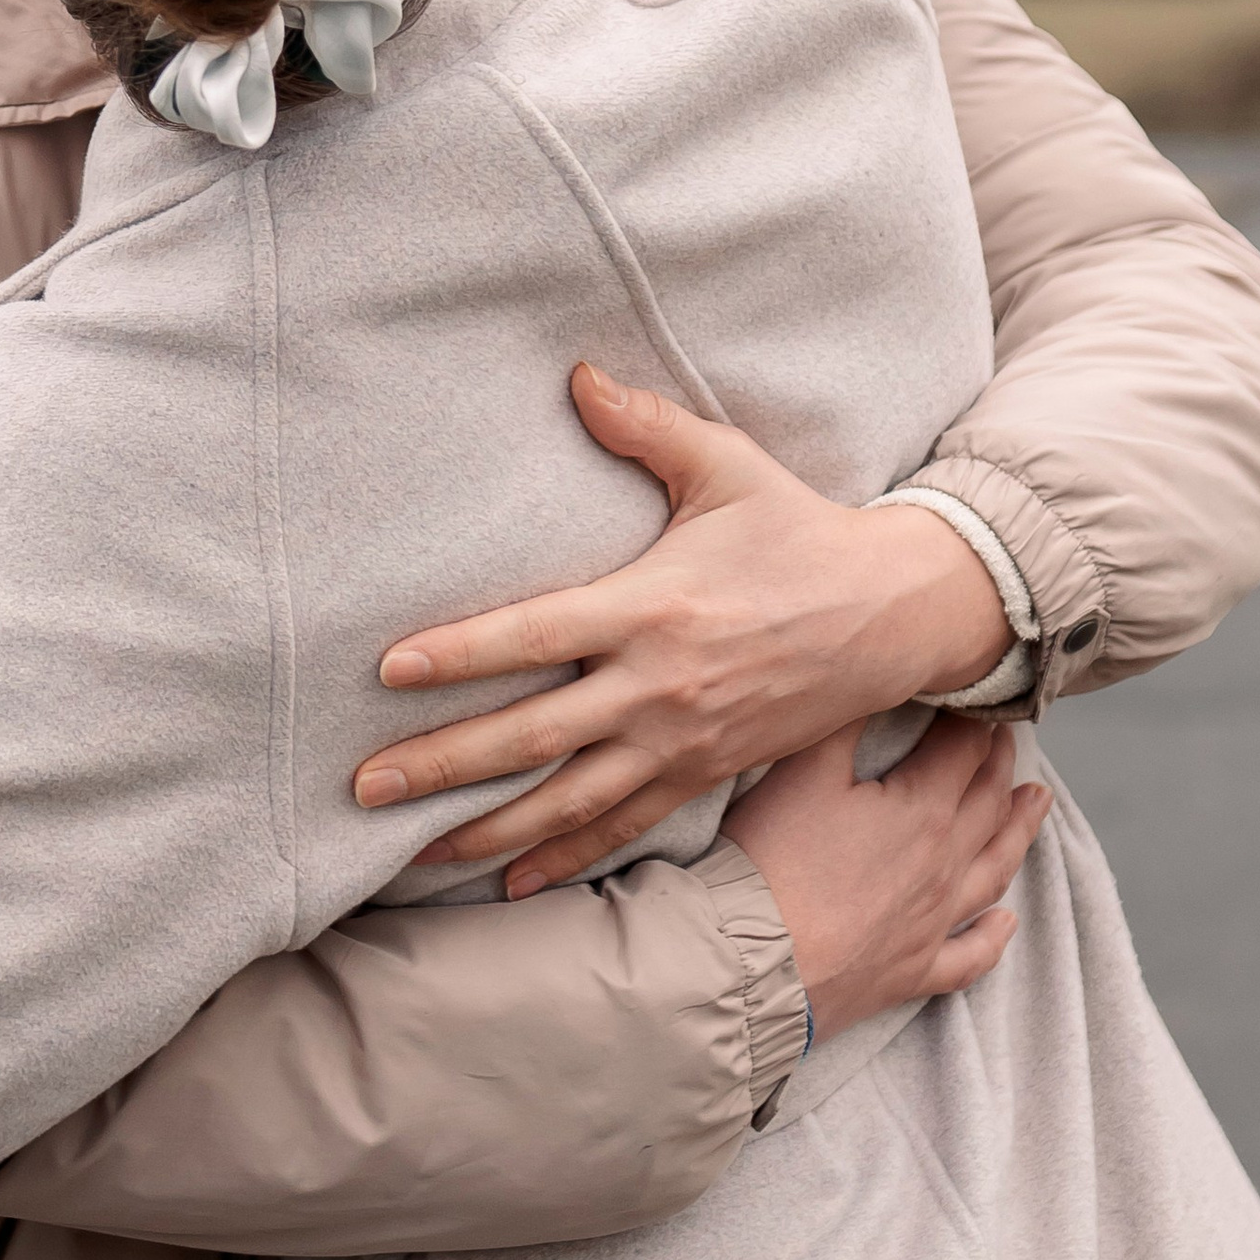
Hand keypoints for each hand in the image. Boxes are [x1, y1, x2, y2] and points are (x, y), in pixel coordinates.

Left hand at [355, 369, 1011, 896]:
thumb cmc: (799, 532)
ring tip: (411, 851)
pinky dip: (566, 860)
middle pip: (530, 737)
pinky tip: (511, 885)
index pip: (534, 636)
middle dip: (441, 765)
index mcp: (652, 607)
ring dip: (487, 831)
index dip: (459, 655)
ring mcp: (681, 742)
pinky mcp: (705, 775)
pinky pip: (625, 829)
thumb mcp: (727, 467)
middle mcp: (658, 686)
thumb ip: (646, 426)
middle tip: (363, 787)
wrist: (895, 614)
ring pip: (567, 801)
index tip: (387, 671)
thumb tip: (575, 374)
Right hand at [726, 718, 1048, 1041]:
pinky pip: (970, 956)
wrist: (754, 960)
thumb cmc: (774, 861)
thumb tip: (876, 681)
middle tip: (1008, 738)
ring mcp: (934, 923)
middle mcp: (944, 866)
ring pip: (994, 872)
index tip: (976, 698)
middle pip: (986, 804)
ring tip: (1037, 804)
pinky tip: (1006, 922)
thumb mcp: (802, 770)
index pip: (963, 751)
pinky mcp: (913, 971)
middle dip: (998, 765)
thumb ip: (845, 722)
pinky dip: (994, 937)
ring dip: (1018, 833)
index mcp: (923, 810)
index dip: (972, 720)